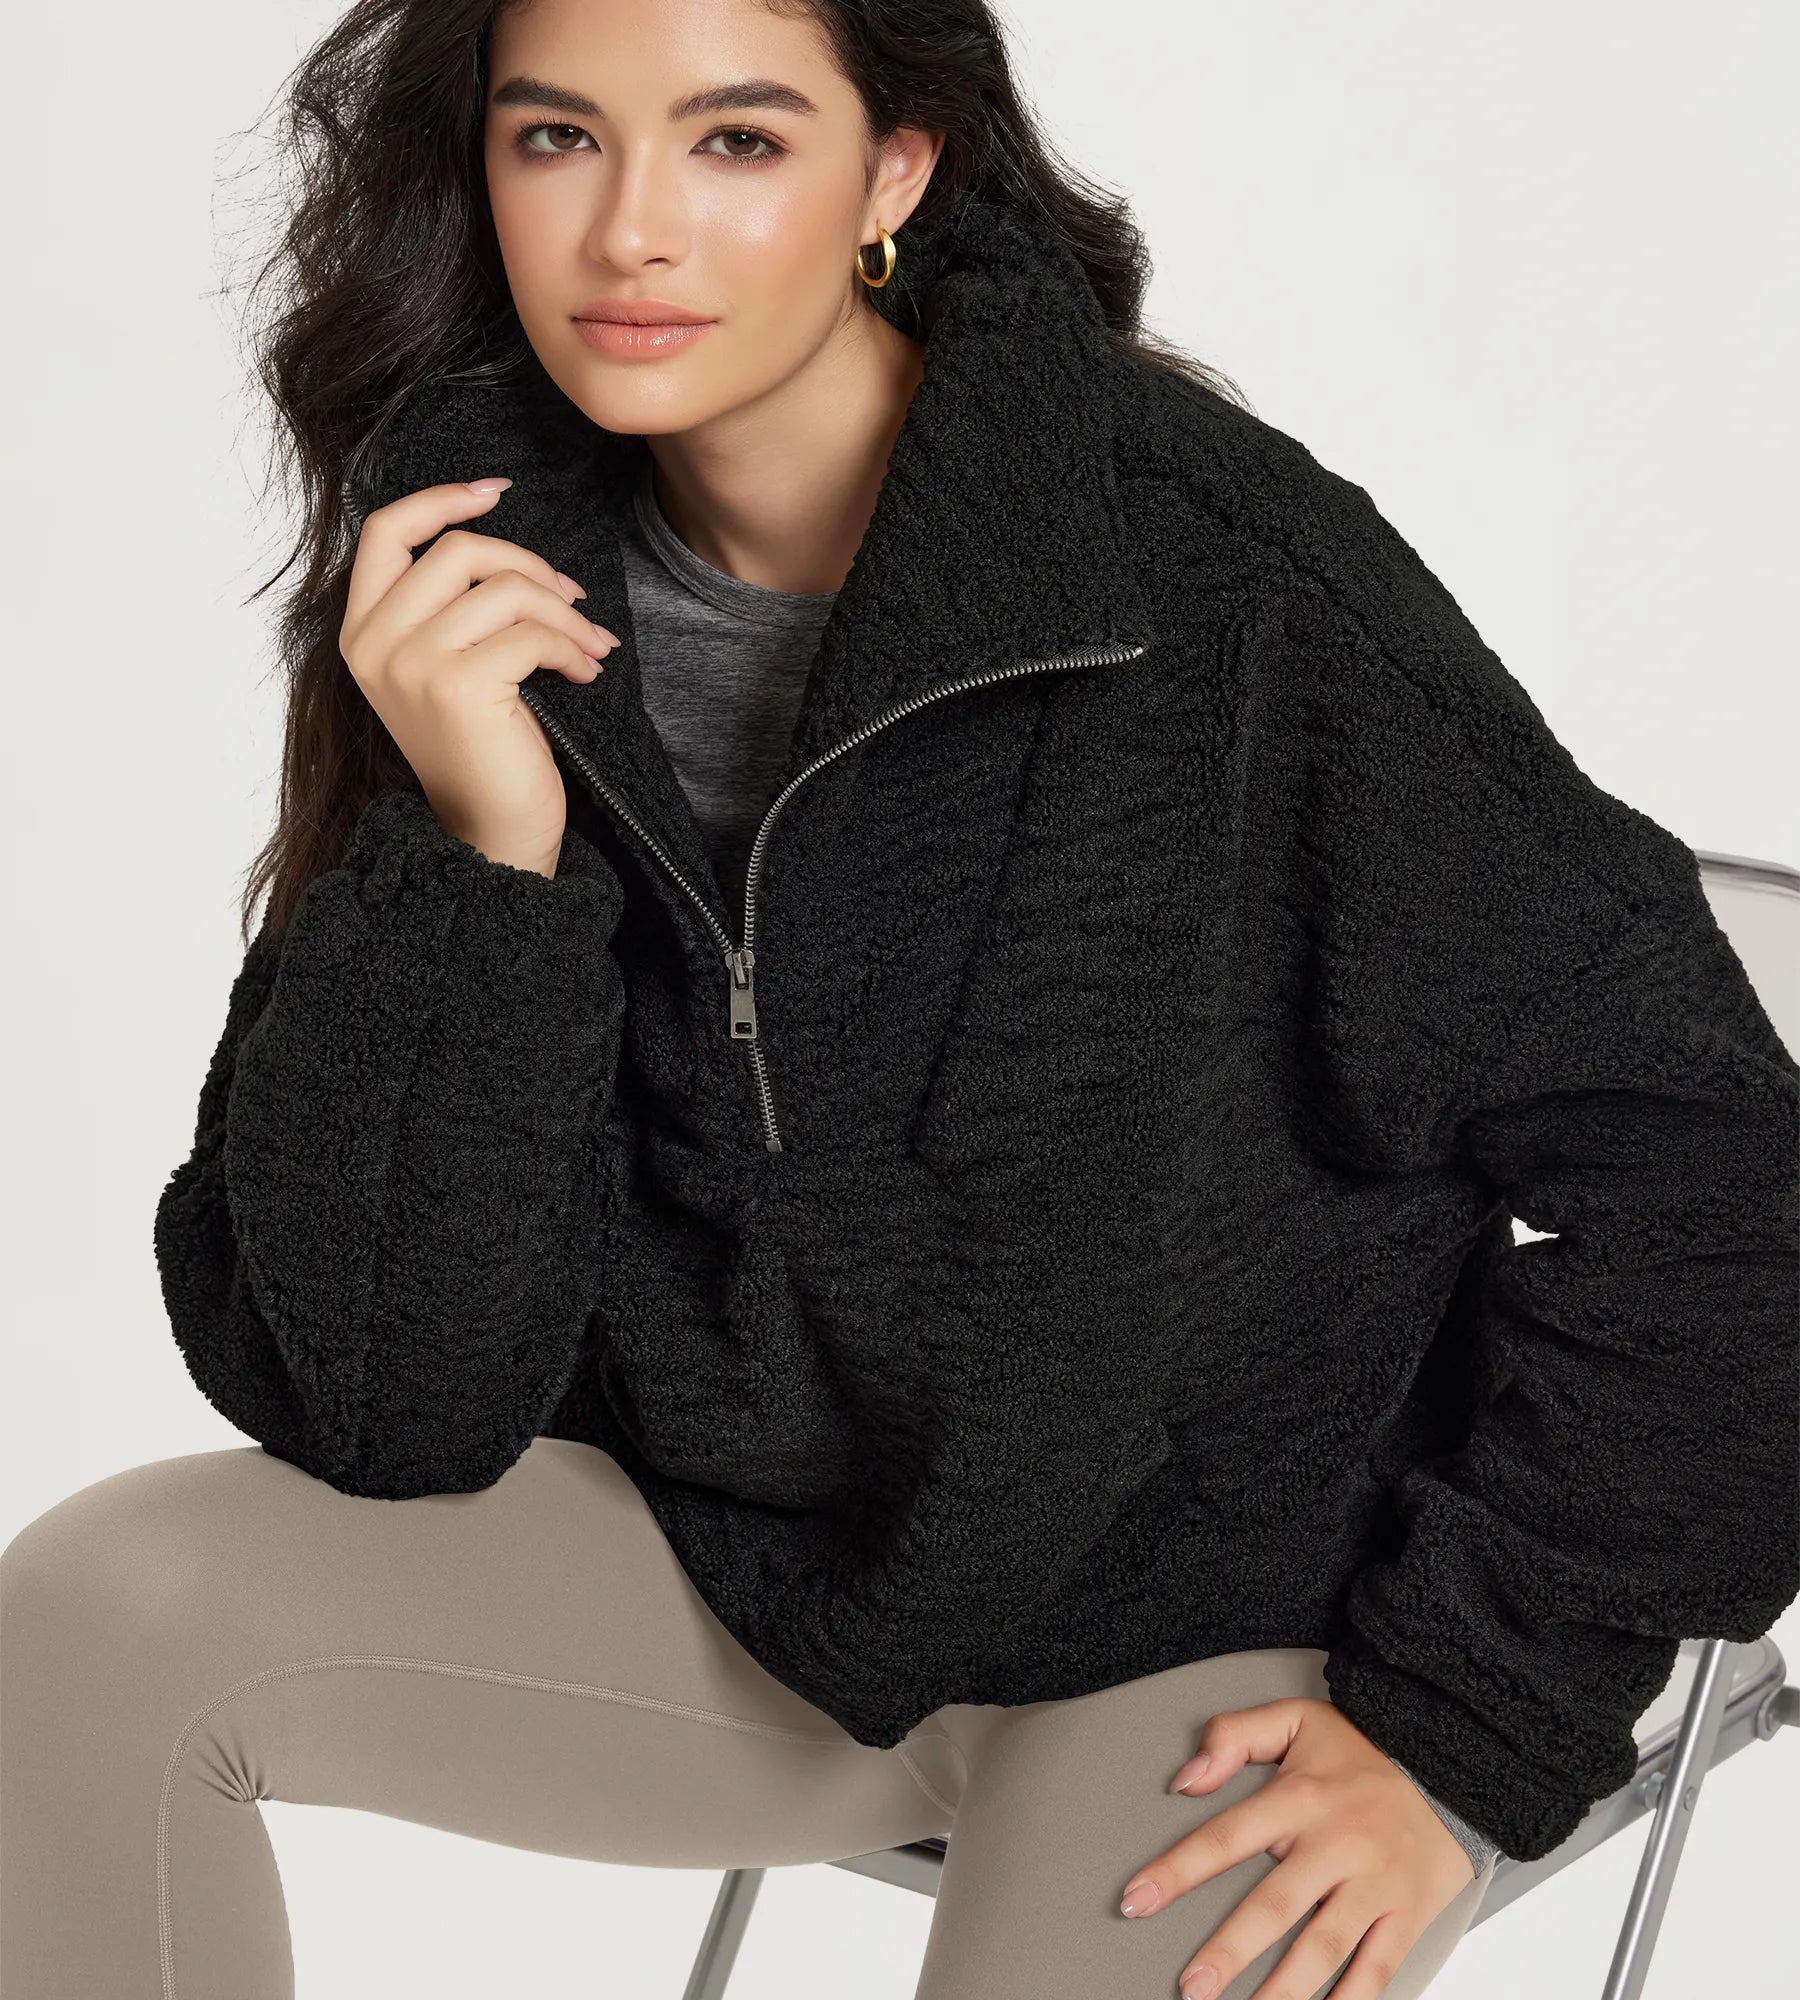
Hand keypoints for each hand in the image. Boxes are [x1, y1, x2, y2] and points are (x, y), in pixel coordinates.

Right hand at [339, 478, 621, 874]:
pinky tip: (586, 673)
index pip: (386, 531)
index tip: (496, 492)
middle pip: (459, 551)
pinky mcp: (458, 686)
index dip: (443, 500)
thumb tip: (504, 543)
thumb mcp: (447, 667)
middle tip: (572, 601)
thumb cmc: (482, 750)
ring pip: (505, 589)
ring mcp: (411, 664)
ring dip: (563, 612)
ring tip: (589, 644)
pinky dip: (573, 647)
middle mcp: (374, 643)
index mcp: (361, 631)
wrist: (492, 833)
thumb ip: (449, 608)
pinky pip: (533, 633)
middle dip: (531, 567)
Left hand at [1117, 1695, 1475, 1999]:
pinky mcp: (1407, 1915)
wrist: (1450, 1764)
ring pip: (1323, 1949)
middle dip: (1229, 1951)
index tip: (1135, 1900)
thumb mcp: (1294, 1720)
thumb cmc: (1362, 1748)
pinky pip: (1377, 1970)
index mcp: (1300, 1798)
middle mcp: (1335, 1845)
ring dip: (1282, 1991)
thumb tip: (1185, 1778)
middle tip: (1190, 1989)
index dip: (1177, 1870)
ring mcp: (1373, 1884)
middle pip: (1274, 1907)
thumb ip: (1233, 1736)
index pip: (1225, 1837)